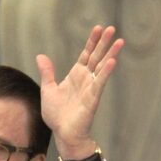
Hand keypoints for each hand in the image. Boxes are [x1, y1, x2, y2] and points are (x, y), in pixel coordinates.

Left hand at [35, 25, 123, 159]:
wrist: (62, 133)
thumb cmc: (57, 114)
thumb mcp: (48, 89)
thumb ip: (47, 72)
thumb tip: (41, 56)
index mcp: (75, 75)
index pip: (86, 54)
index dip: (92, 42)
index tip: (98, 28)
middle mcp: (85, 79)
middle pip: (96, 57)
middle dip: (104, 43)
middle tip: (112, 28)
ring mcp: (90, 87)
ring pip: (102, 67)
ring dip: (111, 54)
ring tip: (119, 41)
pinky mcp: (92, 97)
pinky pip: (100, 82)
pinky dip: (105, 72)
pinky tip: (112, 61)